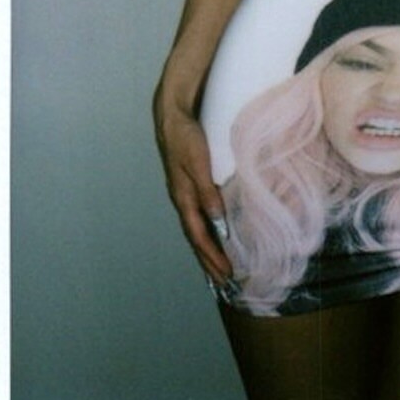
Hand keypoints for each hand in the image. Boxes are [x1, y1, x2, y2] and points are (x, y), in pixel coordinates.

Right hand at [153, 95, 233, 283]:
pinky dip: (208, 231)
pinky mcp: (191, 185)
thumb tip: (217, 220)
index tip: (226, 274)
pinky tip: (216, 235)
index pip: (199, 235)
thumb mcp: (197, 163)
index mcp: (183, 198)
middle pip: (197, 238)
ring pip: (198, 229)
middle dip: (209, 261)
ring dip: (208, 250)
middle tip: (225, 282)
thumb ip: (206, 190)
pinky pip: (200, 216)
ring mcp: (185, 194)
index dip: (212, 256)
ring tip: (219, 268)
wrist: (173, 116)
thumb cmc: (185, 137)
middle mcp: (183, 200)